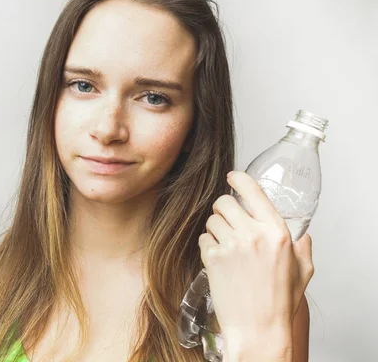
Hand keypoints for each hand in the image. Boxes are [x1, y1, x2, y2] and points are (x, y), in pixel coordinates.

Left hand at [198, 171, 313, 359]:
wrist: (258, 328)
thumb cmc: (279, 301)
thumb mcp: (302, 271)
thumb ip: (302, 248)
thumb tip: (302, 235)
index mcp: (276, 232)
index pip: (253, 191)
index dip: (238, 179)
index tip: (232, 176)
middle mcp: (253, 234)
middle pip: (224, 202)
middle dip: (223, 209)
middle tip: (227, 222)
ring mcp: (231, 245)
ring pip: (211, 220)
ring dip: (215, 229)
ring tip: (225, 245)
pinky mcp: (212, 258)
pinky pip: (203, 239)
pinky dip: (208, 246)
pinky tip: (218, 259)